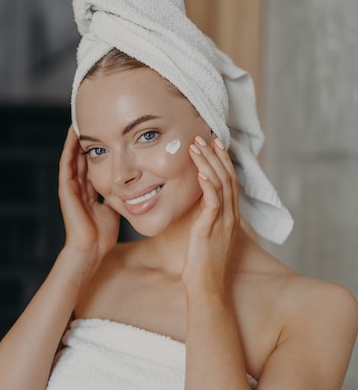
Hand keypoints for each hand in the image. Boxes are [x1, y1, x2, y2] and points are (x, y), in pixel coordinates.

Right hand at [58, 126, 119, 258]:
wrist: (90, 248)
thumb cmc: (103, 235)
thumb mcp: (114, 209)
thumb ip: (119, 197)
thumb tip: (132, 187)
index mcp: (89, 192)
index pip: (92, 165)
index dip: (98, 150)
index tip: (104, 133)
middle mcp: (78, 187)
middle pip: (82, 158)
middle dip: (87, 141)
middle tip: (91, 120)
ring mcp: (70, 187)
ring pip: (73, 157)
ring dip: (75, 140)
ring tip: (79, 121)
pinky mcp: (66, 188)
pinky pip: (67, 164)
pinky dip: (68, 148)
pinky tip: (73, 134)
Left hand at [184, 135, 239, 296]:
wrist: (206, 287)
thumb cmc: (202, 262)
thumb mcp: (204, 234)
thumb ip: (203, 216)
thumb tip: (194, 201)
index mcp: (229, 215)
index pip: (229, 180)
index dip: (222, 160)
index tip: (213, 143)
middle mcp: (230, 216)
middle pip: (227, 177)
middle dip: (215, 155)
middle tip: (203, 136)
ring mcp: (223, 222)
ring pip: (220, 185)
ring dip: (208, 163)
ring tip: (196, 147)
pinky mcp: (211, 230)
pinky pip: (213, 203)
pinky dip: (208, 185)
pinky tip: (201, 172)